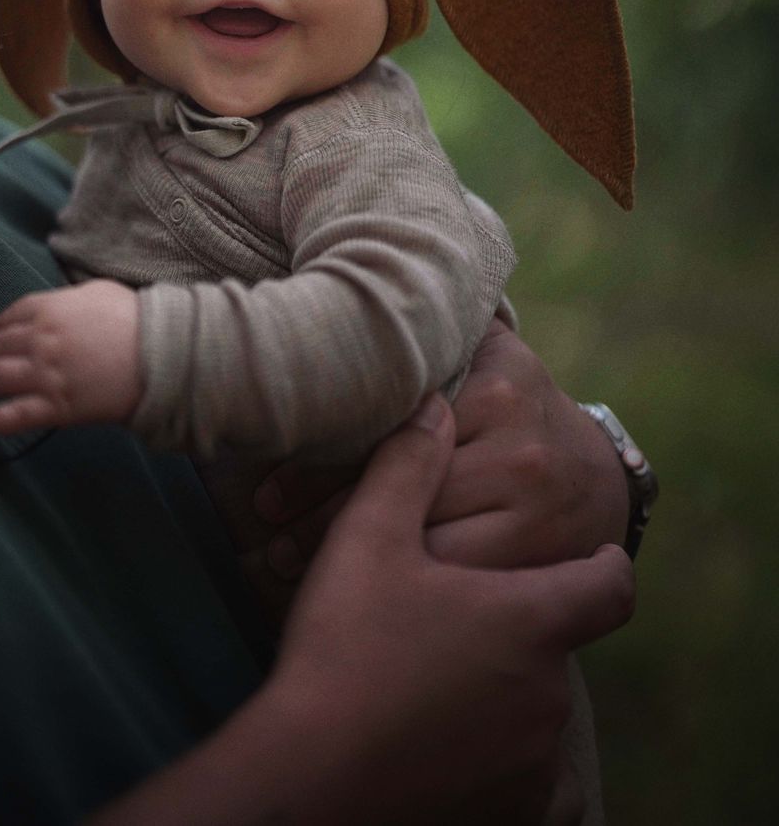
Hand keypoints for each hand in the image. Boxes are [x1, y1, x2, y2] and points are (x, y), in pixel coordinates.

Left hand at [0, 280, 141, 434]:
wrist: (161, 356)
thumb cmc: (135, 319)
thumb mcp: (98, 292)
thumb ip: (68, 298)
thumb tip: (55, 306)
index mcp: (48, 309)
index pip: (8, 318)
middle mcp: (38, 341)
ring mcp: (44, 375)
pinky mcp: (56, 406)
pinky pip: (14, 415)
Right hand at [95, 401, 632, 825]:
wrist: (310, 779)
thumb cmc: (345, 650)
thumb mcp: (367, 540)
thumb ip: (407, 465)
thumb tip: (434, 406)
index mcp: (529, 620)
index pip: (608, 586)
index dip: (604, 564)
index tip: (592, 554)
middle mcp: (547, 692)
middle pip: (560, 645)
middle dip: (523, 625)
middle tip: (466, 611)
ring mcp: (530, 759)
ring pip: (537, 709)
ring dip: (505, 688)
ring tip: (441, 672)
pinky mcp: (504, 809)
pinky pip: (524, 776)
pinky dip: (496, 753)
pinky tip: (444, 734)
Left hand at [252, 320, 629, 580]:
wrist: (598, 476)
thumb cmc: (511, 409)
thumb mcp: (485, 357)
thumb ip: (435, 329)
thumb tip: (358, 264)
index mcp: (495, 381)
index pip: (391, 429)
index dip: (320, 466)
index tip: (264, 495)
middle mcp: (517, 441)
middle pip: (400, 489)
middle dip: (323, 520)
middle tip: (266, 540)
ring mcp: (533, 504)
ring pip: (422, 540)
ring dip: (350, 562)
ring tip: (285, 568)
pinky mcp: (544, 558)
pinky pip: (455, 579)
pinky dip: (398, 589)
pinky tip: (349, 595)